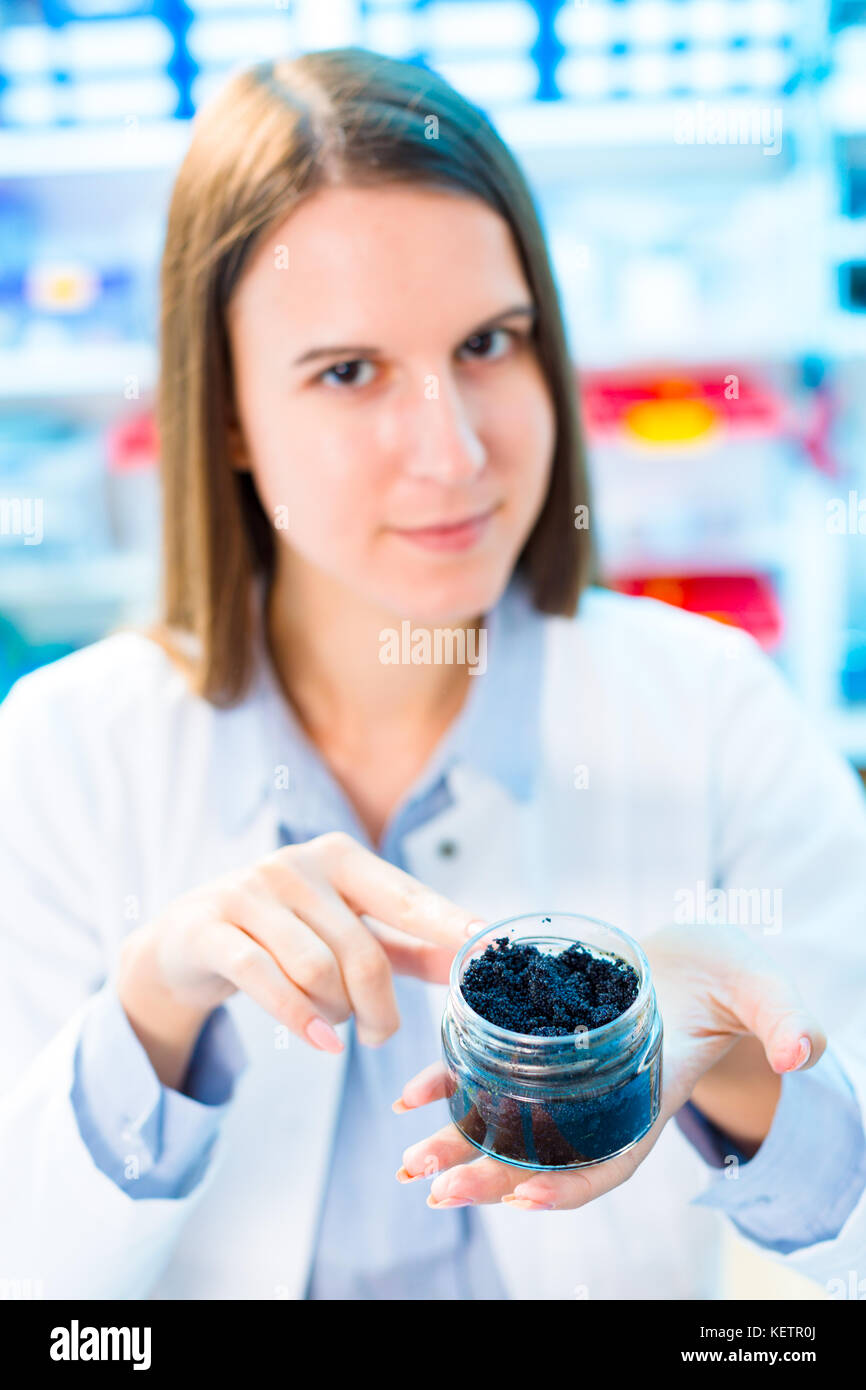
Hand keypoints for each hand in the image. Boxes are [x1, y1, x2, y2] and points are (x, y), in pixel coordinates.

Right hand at [117, 831, 482, 1087]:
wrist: (186, 939)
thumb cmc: (283, 932)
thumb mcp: (347, 930)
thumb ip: (408, 944)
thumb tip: (474, 955)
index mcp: (340, 856)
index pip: (405, 896)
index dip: (447, 923)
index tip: (488, 945)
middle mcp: (296, 864)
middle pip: (363, 951)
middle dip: (379, 1007)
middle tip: (381, 1035)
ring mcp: (249, 892)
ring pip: (317, 969)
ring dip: (335, 1014)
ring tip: (334, 1026)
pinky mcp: (210, 928)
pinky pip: (264, 979)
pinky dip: (299, 1018)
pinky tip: (322, 1043)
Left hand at [393, 922, 826, 1210]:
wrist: (697, 955)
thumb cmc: (730, 977)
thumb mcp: (764, 989)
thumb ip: (786, 1018)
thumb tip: (803, 1050)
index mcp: (648, 1100)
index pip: (608, 1162)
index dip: (570, 1188)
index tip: (526, 1199)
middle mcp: (600, 1102)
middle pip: (543, 1156)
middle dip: (489, 1176)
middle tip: (433, 1187)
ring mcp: (570, 1079)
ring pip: (509, 1125)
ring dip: (458, 1142)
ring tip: (410, 1159)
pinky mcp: (543, 1044)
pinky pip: (491, 1074)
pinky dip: (452, 1086)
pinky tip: (411, 1092)